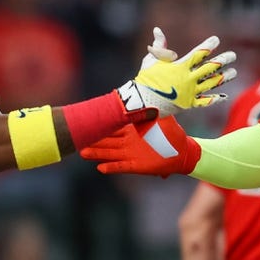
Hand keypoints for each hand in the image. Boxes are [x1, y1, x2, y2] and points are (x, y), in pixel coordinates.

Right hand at [80, 117, 200, 175]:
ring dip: (96, 153)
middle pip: (105, 140)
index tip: (87, 120)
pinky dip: (111, 167)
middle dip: (92, 139)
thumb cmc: (172, 133)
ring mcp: (130, 154)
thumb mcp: (163, 117)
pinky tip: (100, 168)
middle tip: (77, 136)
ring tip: (82, 152)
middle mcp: (127, 142)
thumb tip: (150, 92)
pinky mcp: (136, 166)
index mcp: (131, 129)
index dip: (100, 124)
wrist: (183, 151)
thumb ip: (154, 107)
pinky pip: (121, 167)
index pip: (112, 126)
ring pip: (109, 153)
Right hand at [118, 27, 235, 117]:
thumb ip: (159, 45)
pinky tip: (225, 96)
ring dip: (224, 77)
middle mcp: (188, 78)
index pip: (198, 53)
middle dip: (223, 60)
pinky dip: (216, 99)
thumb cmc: (146, 79)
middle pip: (210, 67)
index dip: (208, 46)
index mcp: (180, 66)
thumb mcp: (151, 59)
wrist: (142, 101)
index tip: (216, 40)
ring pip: (211, 83)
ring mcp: (190, 92)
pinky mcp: (189, 103)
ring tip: (234, 72)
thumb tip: (158, 30)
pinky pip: (205, 101)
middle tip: (233, 55)